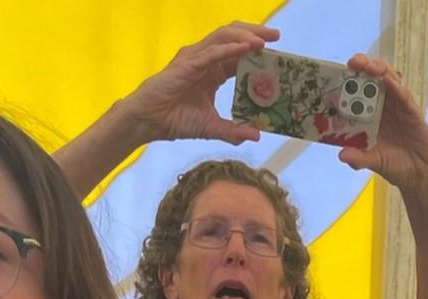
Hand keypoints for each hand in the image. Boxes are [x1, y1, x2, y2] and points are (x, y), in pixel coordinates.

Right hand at [125, 21, 279, 146]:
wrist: (150, 121)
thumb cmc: (176, 120)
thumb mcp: (211, 127)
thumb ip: (233, 131)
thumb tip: (257, 135)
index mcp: (212, 72)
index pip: (238, 55)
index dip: (256, 51)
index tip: (277, 54)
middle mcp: (206, 59)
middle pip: (234, 37)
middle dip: (256, 33)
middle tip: (277, 37)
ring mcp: (196, 58)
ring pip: (224, 37)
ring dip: (246, 35)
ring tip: (265, 39)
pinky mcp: (188, 63)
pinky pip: (213, 52)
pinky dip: (231, 48)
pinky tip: (247, 47)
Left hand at [337, 55, 427, 192]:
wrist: (418, 175)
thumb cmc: (394, 165)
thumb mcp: (373, 162)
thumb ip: (359, 159)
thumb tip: (342, 155)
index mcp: (369, 115)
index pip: (357, 91)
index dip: (349, 79)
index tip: (339, 71)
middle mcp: (382, 106)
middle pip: (372, 79)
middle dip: (363, 67)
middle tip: (354, 63)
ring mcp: (398, 106)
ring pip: (388, 80)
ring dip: (379, 71)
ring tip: (370, 67)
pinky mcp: (412, 111)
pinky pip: (403, 96)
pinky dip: (396, 87)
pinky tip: (388, 80)